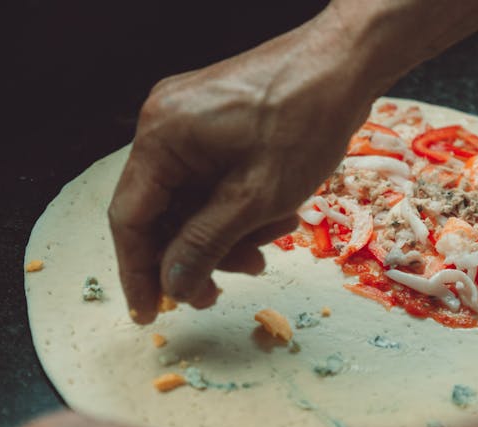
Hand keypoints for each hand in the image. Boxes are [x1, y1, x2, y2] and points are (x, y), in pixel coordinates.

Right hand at [108, 6, 378, 320]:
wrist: (347, 63)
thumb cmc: (305, 122)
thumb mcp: (254, 198)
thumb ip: (204, 245)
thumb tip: (171, 285)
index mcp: (161, 137)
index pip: (130, 218)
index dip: (138, 271)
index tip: (148, 312)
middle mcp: (165, 125)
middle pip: (163, 212)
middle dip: (197, 254)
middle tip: (222, 290)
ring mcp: (190, 122)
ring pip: (192, 200)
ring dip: (227, 232)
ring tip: (271, 240)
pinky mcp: (215, 123)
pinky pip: (213, 179)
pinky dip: (238, 206)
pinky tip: (277, 216)